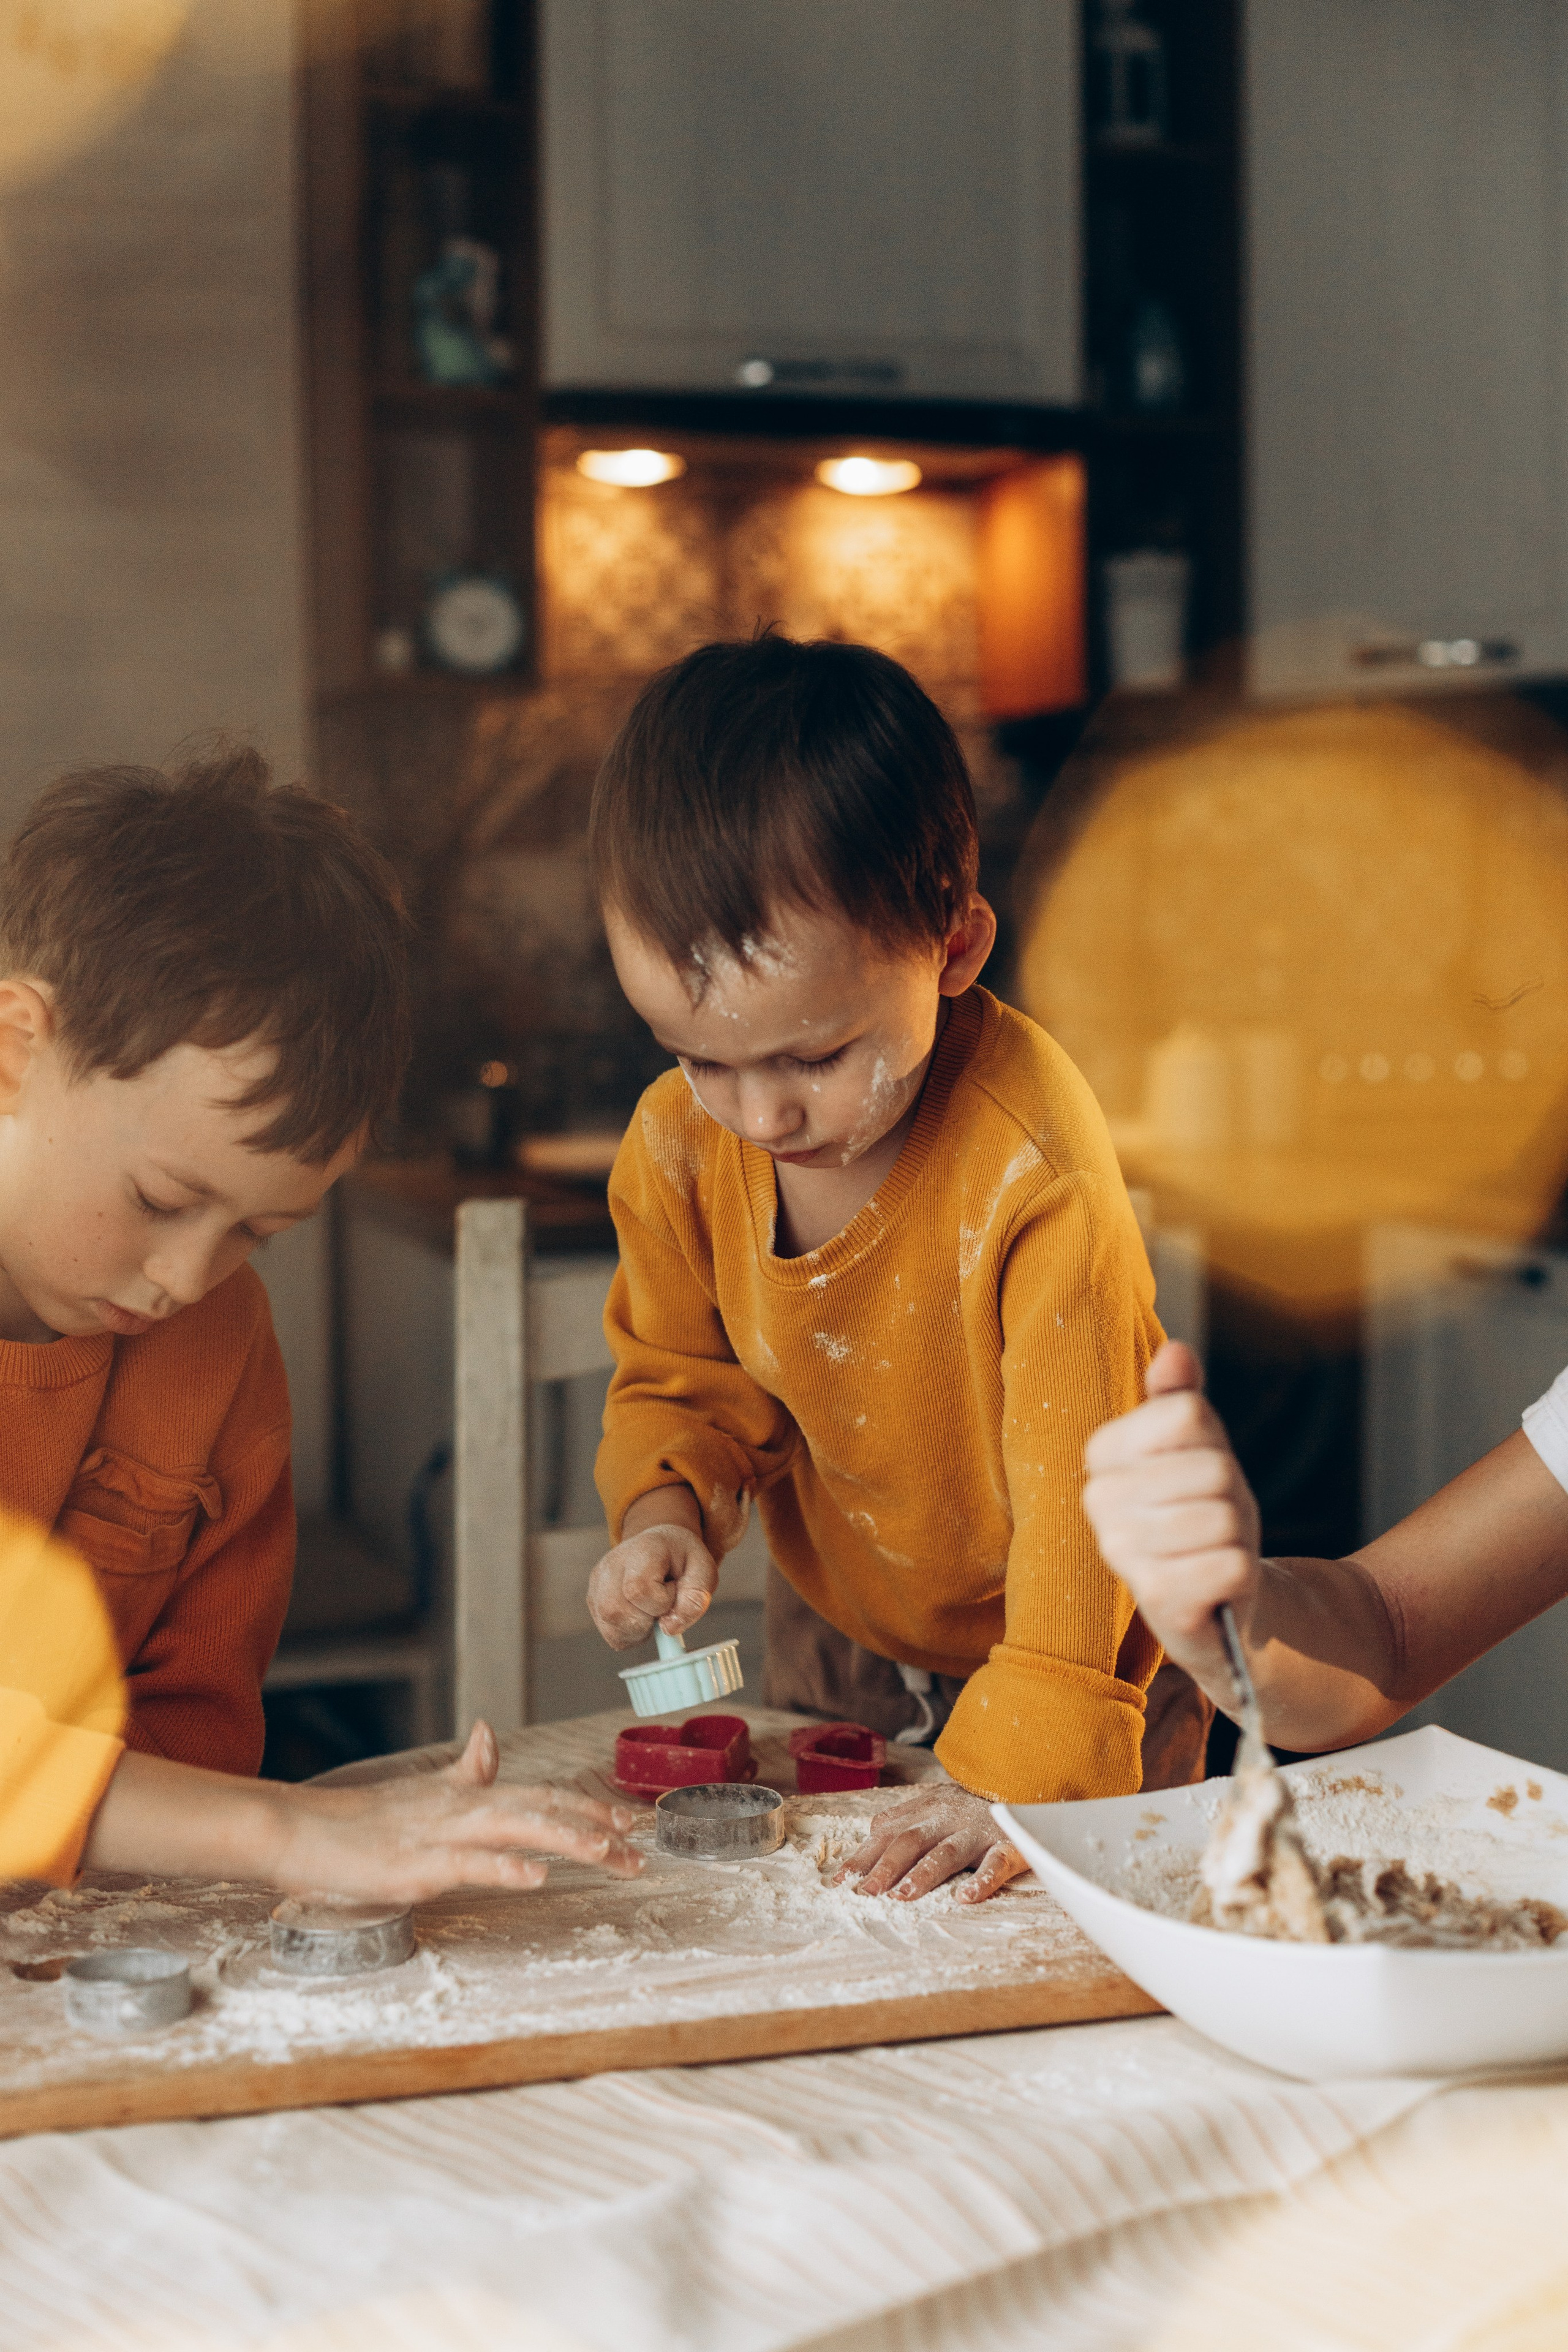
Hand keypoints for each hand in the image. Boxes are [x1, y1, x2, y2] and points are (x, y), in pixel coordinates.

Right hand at [272, 1722, 645, 1901]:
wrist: (297, 1830)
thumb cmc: (360, 1822)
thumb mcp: (422, 1794)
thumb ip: (464, 1772)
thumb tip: (491, 1736)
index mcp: (466, 1795)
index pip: (540, 1794)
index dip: (586, 1805)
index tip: (628, 1822)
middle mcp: (461, 1808)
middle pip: (542, 1808)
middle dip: (595, 1827)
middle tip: (639, 1848)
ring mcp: (440, 1835)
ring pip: (517, 1827)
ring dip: (568, 1839)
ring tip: (610, 1853)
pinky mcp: (416, 1866)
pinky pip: (469, 1863)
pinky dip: (505, 1865)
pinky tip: (537, 1874)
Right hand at [588, 1519, 716, 1648]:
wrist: (663, 1546)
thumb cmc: (683, 1560)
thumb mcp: (704, 1572)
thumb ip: (694, 1598)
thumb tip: (668, 1628)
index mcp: (642, 1549)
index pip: (638, 1590)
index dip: (662, 1602)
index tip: (673, 1589)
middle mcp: (612, 1563)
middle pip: (615, 1611)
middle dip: (647, 1620)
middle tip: (663, 1602)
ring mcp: (598, 1581)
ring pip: (610, 1626)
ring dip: (638, 1629)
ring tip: (653, 1609)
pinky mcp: (593, 1598)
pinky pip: (610, 1634)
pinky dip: (630, 1634)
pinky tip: (641, 1615)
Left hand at [836, 1785, 1026, 1903]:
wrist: (1025, 1783)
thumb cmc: (974, 1805)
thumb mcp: (937, 1803)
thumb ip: (905, 1818)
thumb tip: (870, 1833)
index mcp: (928, 1808)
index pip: (888, 1832)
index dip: (863, 1856)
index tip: (840, 1882)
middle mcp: (949, 1817)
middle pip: (911, 1841)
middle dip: (885, 1867)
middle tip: (865, 1893)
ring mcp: (979, 1831)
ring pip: (948, 1852)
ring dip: (923, 1874)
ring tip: (903, 1895)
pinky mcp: (1010, 1845)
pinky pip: (997, 1863)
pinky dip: (983, 1880)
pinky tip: (967, 1896)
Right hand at [1082, 1339, 1261, 1694]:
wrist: (1217, 1598)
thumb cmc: (1204, 1511)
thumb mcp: (1198, 1447)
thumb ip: (1179, 1399)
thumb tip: (1175, 1352)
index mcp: (1103, 1453)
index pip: (1187, 1413)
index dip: (1211, 1442)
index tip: (1195, 1470)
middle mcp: (1099, 1500)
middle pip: (1211, 1467)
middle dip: (1228, 1494)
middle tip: (1210, 1516)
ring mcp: (1122, 1553)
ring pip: (1223, 1517)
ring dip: (1235, 1536)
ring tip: (1210, 1549)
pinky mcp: (1156, 1602)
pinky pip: (1230, 1564)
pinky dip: (1239, 1573)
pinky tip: (1215, 1583)